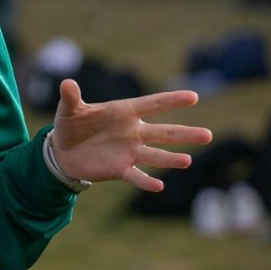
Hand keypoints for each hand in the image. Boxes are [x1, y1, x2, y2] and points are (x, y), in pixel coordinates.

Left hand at [50, 79, 211, 191]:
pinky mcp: (120, 168)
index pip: (152, 104)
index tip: (193, 96)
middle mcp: (132, 132)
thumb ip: (70, 97)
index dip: (171, 100)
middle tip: (208, 135)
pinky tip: (159, 185)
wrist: (62, 151)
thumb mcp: (69, 109)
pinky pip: (136, 176)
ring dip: (170, 159)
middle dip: (185, 134)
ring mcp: (129, 151)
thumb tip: (66, 83)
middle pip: (164, 133)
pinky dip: (146, 181)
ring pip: (155, 155)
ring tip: (187, 161)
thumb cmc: (70, 124)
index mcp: (124, 112)